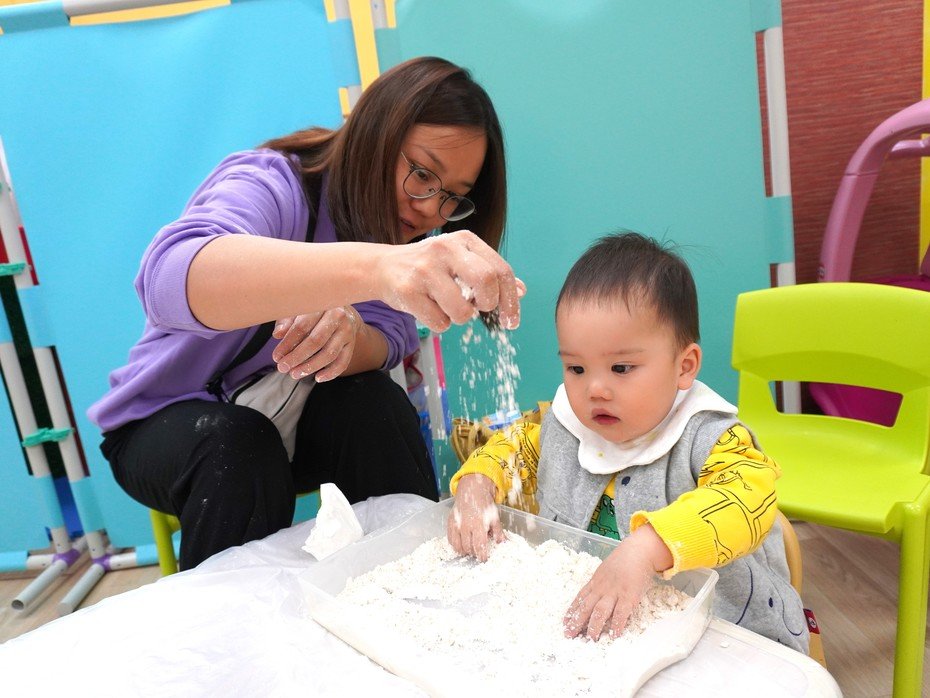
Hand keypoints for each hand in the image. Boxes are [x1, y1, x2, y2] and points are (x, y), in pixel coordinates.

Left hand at [271, 306, 361, 381]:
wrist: (343, 311)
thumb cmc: (314, 312)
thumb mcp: (299, 311)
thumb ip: (287, 321)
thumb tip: (277, 334)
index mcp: (321, 304)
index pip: (302, 326)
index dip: (288, 343)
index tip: (276, 357)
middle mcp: (337, 316)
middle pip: (316, 341)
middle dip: (297, 357)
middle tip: (283, 368)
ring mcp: (347, 331)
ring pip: (329, 353)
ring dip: (310, 367)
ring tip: (295, 374)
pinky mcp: (351, 344)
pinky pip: (343, 362)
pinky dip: (331, 373)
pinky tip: (318, 378)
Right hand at [376, 231, 524, 332]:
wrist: (383, 267)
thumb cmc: (430, 267)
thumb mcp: (461, 260)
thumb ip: (490, 272)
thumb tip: (521, 291)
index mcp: (464, 240)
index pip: (500, 270)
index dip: (510, 300)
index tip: (511, 320)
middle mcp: (445, 249)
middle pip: (486, 281)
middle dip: (488, 303)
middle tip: (480, 309)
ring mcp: (425, 269)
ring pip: (462, 311)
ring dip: (459, 318)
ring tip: (447, 306)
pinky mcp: (408, 291)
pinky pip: (440, 323)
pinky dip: (440, 323)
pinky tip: (429, 309)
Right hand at [447, 473, 503, 561]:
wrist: (472, 491)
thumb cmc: (484, 504)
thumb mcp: (495, 517)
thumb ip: (498, 531)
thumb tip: (501, 542)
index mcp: (479, 525)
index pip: (479, 546)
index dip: (482, 555)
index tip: (484, 559)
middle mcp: (466, 526)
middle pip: (468, 548)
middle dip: (473, 553)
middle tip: (477, 552)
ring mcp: (456, 525)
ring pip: (457, 546)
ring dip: (464, 551)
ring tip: (469, 550)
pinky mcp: (450, 523)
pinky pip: (450, 539)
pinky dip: (455, 545)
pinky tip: (460, 544)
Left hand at [563, 524, 671, 640]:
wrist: (638, 551)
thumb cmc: (623, 561)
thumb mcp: (605, 571)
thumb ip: (599, 584)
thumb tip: (593, 597)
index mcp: (595, 582)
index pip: (579, 599)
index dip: (571, 612)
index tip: (564, 623)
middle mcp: (601, 588)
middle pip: (585, 607)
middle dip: (576, 622)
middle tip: (569, 635)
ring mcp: (614, 592)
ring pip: (600, 611)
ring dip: (594, 626)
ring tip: (590, 639)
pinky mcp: (629, 596)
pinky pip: (621, 613)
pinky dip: (616, 625)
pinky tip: (613, 636)